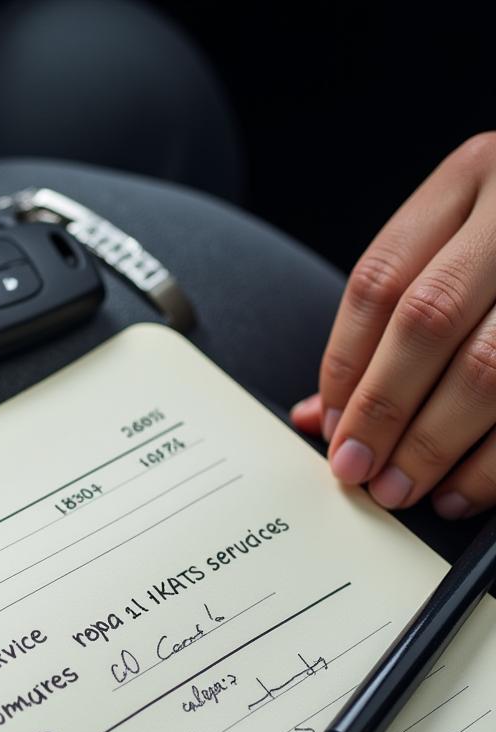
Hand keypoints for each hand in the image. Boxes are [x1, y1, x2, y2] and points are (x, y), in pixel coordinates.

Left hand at [290, 133, 495, 519]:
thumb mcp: (458, 249)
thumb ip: (389, 324)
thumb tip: (317, 416)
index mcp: (473, 177)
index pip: (380, 281)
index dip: (344, 366)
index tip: (331, 427)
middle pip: (428, 319)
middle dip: (383, 410)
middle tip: (357, 470)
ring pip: (489, 367)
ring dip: (436, 444)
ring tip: (403, 490)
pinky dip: (494, 463)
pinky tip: (463, 491)